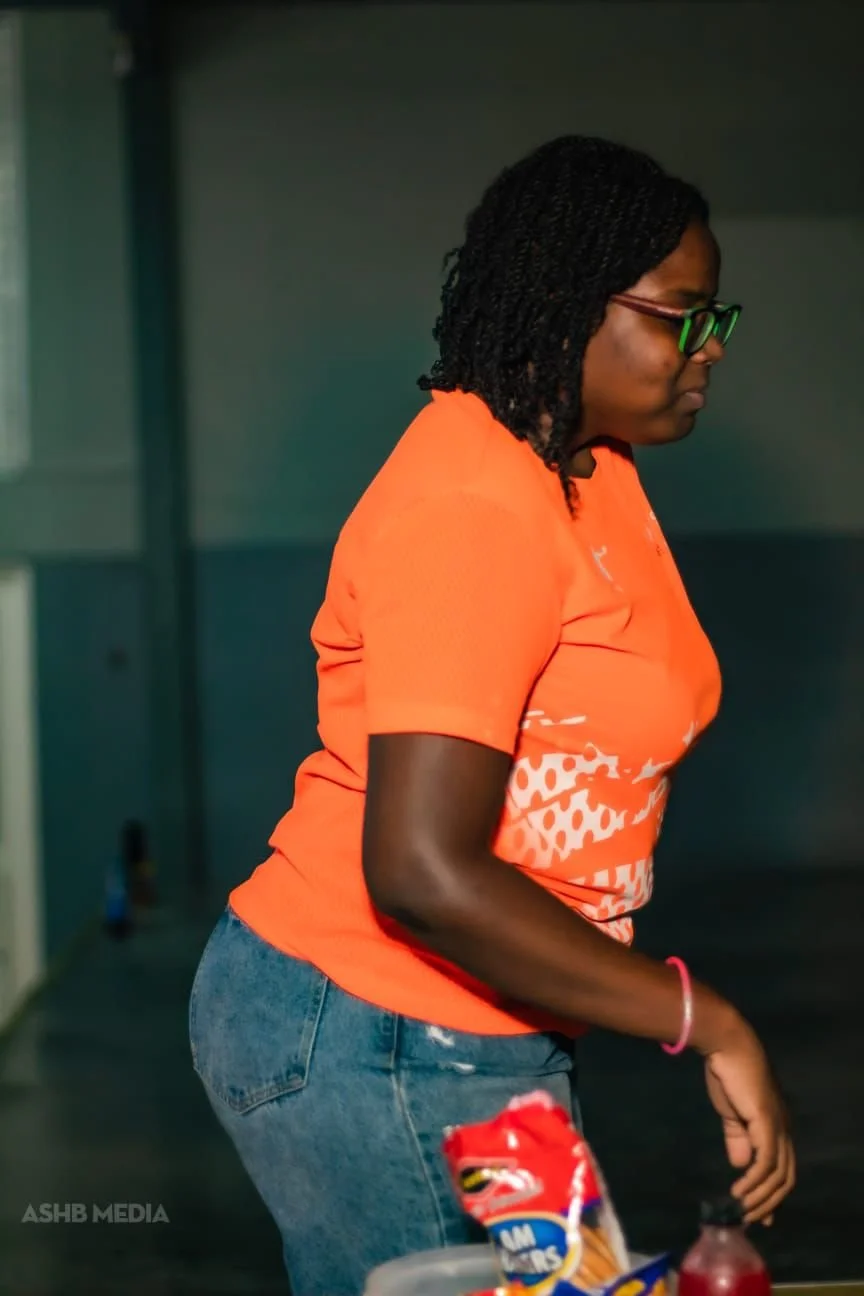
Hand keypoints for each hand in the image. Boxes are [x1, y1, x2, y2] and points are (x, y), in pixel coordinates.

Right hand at [703, 1024, 794, 1223]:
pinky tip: (739, 1190)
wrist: (726, 1047)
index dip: (772, 1193)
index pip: (783, 1168)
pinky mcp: (766, 1123)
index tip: (756, 1213)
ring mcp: (778, 1126)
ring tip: (741, 1208)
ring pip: (778, 1175)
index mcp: (777, 1125)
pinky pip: (766, 1163)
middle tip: (749, 1217)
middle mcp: (784, 1129)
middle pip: (786, 1177)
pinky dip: (754, 1182)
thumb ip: (737, 1137)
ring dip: (761, 1197)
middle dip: (769, 1202)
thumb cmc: (728, 1074)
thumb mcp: (731, 1112)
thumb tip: (740, 1165)